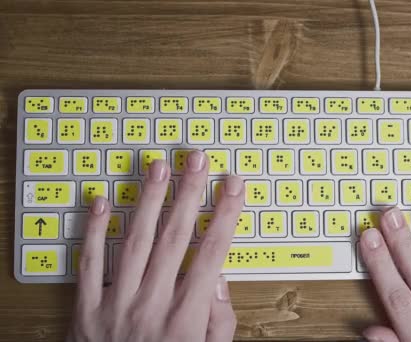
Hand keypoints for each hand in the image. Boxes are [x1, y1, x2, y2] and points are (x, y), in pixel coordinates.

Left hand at [68, 151, 244, 341]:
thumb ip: (217, 320)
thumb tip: (217, 277)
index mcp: (186, 318)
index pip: (212, 254)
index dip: (225, 215)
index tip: (233, 186)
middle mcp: (152, 305)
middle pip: (176, 238)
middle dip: (189, 194)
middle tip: (197, 160)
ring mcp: (116, 305)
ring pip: (136, 242)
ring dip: (149, 201)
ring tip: (158, 168)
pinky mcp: (86, 309)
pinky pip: (89, 264)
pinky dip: (94, 231)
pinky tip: (104, 202)